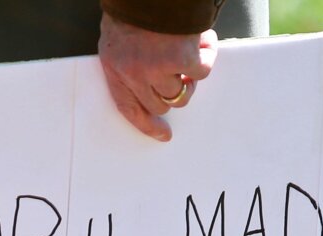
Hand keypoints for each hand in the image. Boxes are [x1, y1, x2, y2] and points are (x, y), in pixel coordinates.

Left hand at [97, 13, 218, 141]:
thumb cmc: (135, 10)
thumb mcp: (118, 38)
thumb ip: (130, 64)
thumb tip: (158, 92)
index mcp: (115, 68)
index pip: (128, 108)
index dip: (146, 126)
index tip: (164, 135)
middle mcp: (134, 75)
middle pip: (161, 105)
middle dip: (174, 92)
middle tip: (182, 72)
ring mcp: (157, 70)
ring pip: (182, 92)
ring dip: (190, 75)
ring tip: (190, 48)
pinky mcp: (181, 61)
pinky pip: (201, 72)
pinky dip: (207, 56)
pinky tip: (203, 40)